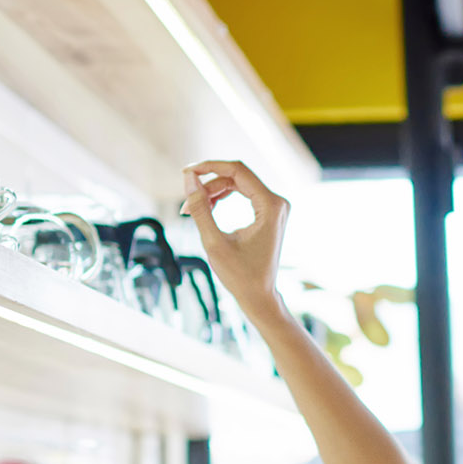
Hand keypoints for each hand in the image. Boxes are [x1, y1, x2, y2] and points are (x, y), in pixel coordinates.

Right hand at [182, 159, 288, 317]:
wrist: (260, 296)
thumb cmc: (240, 275)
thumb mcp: (213, 242)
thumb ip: (200, 208)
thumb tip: (189, 179)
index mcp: (271, 206)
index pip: (237, 170)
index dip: (209, 167)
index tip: (186, 172)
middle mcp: (277, 202)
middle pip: (237, 176)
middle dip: (209, 183)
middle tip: (185, 199)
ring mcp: (275, 206)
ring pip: (238, 184)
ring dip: (213, 191)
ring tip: (191, 209)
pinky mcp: (269, 212)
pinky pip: (243, 193)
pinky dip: (223, 197)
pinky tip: (206, 207)